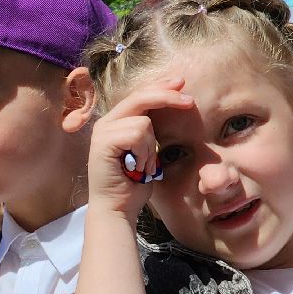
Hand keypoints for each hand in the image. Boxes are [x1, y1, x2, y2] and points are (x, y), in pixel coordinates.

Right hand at [87, 76, 194, 219]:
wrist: (117, 209)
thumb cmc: (133, 184)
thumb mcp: (147, 150)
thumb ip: (151, 129)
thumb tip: (171, 104)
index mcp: (115, 122)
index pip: (139, 95)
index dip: (161, 87)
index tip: (182, 84)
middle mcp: (106, 123)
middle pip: (140, 97)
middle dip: (167, 97)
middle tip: (190, 101)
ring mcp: (103, 132)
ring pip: (143, 122)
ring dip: (151, 147)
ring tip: (144, 166)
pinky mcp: (103, 143)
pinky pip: (137, 134)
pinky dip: (144, 153)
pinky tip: (137, 168)